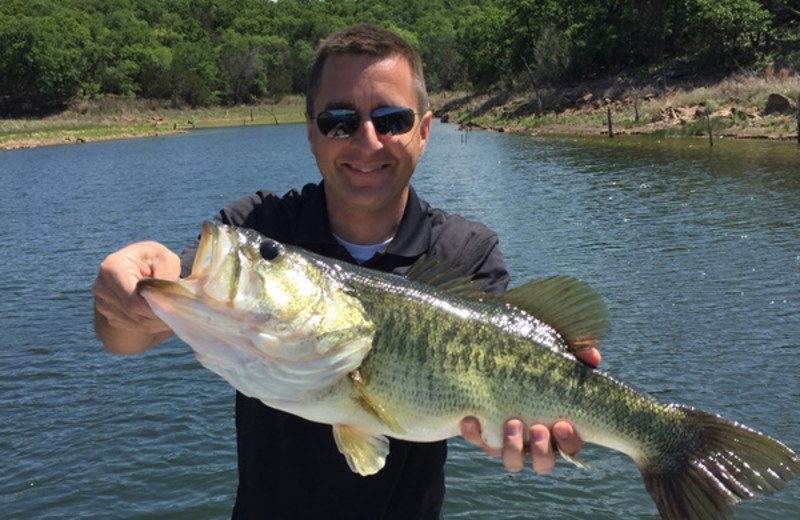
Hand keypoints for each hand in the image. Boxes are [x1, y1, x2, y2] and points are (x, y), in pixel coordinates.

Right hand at [93, 241, 180, 352]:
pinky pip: (131, 325)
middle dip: (157, 315)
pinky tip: (161, 315)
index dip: (153, 307)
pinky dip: (149, 324)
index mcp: (112, 267)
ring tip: (173, 313)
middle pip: (132, 312)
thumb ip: (167, 273)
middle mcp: (102, 286)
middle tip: (179, 313)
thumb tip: (167, 296)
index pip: (132, 298)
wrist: (140, 265)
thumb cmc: (153, 259)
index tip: (174, 309)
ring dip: (155, 321)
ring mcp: (102, 302)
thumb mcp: (165, 258)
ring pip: (133, 322)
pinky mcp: (108, 314)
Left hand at [460, 348, 599, 473]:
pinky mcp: (483, 434)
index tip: (562, 424)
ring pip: (513, 462)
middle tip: (538, 428)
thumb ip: (576, 357)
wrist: (493, 365)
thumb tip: (591, 355)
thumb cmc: (534, 365)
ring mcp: (508, 442)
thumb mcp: (555, 358)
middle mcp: (534, 442)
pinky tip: (471, 418)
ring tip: (511, 423)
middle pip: (543, 463)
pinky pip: (479, 441)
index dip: (568, 442)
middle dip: (541, 450)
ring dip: (513, 447)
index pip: (570, 447)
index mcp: (557, 430)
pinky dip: (474, 433)